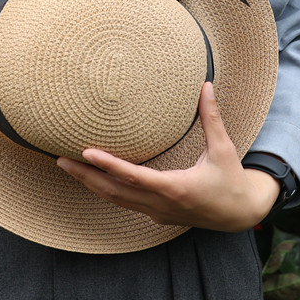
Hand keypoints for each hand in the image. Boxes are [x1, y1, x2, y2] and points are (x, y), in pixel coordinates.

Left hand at [56, 82, 281, 231]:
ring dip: (91, 184)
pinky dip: (105, 190)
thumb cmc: (231, 180)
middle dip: (86, 176)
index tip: (86, 152)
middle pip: (114, 192)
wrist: (240, 215)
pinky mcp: (157, 214)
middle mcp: (160, 204)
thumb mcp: (223, 148)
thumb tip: (206, 84)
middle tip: (60, 159)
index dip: (109, 165)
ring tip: (68, 167)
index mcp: (175, 188)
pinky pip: (124, 203)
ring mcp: (157, 213)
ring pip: (115, 200)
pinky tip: (92, 178)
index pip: (134, 177)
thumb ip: (212, 117)